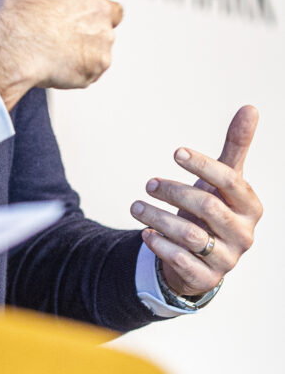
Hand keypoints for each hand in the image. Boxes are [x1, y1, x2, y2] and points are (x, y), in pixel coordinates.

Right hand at [0, 0, 123, 108]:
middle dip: (100, 18)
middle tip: (74, 25)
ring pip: (106, 40)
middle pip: (115, 10)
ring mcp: (103, 37)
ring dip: (90, 44)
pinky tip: (62, 64)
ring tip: (61, 48)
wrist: (13, 52)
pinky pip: (98, 64)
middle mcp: (100, 8)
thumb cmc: (14, 16)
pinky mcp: (100, 62)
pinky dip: (85, 66)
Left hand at [130, 105, 261, 297]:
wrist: (206, 253)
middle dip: (174, 192)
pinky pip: (183, 262)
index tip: (176, 152)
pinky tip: (145, 233)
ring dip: (158, 218)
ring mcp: (227, 259)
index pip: (231, 181)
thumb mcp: (224, 177)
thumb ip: (236, 145)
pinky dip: (161, 246)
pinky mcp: (207, 279)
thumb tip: (250, 107)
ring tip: (135, 207)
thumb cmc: (215, 204)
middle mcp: (243, 234)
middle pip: (208, 209)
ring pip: (190, 236)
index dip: (204, 165)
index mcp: (250, 206)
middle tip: (148, 183)